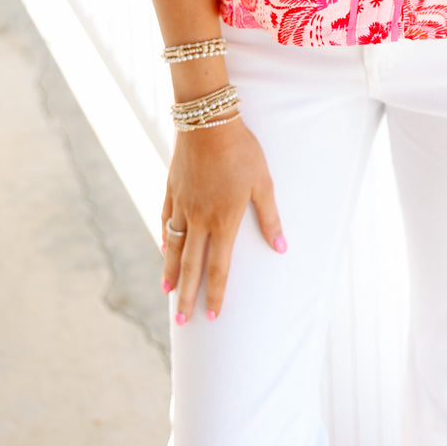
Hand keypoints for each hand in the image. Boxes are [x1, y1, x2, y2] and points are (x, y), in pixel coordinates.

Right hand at [160, 117, 285, 322]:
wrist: (207, 122)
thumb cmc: (242, 151)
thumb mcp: (263, 182)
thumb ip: (269, 218)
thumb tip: (281, 248)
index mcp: (223, 221)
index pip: (218, 267)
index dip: (216, 293)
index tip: (213, 315)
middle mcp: (198, 220)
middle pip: (191, 266)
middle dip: (187, 296)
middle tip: (182, 323)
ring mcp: (181, 206)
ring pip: (173, 248)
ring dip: (171, 273)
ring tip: (168, 292)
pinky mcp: (171, 190)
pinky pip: (166, 222)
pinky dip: (165, 240)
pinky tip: (165, 250)